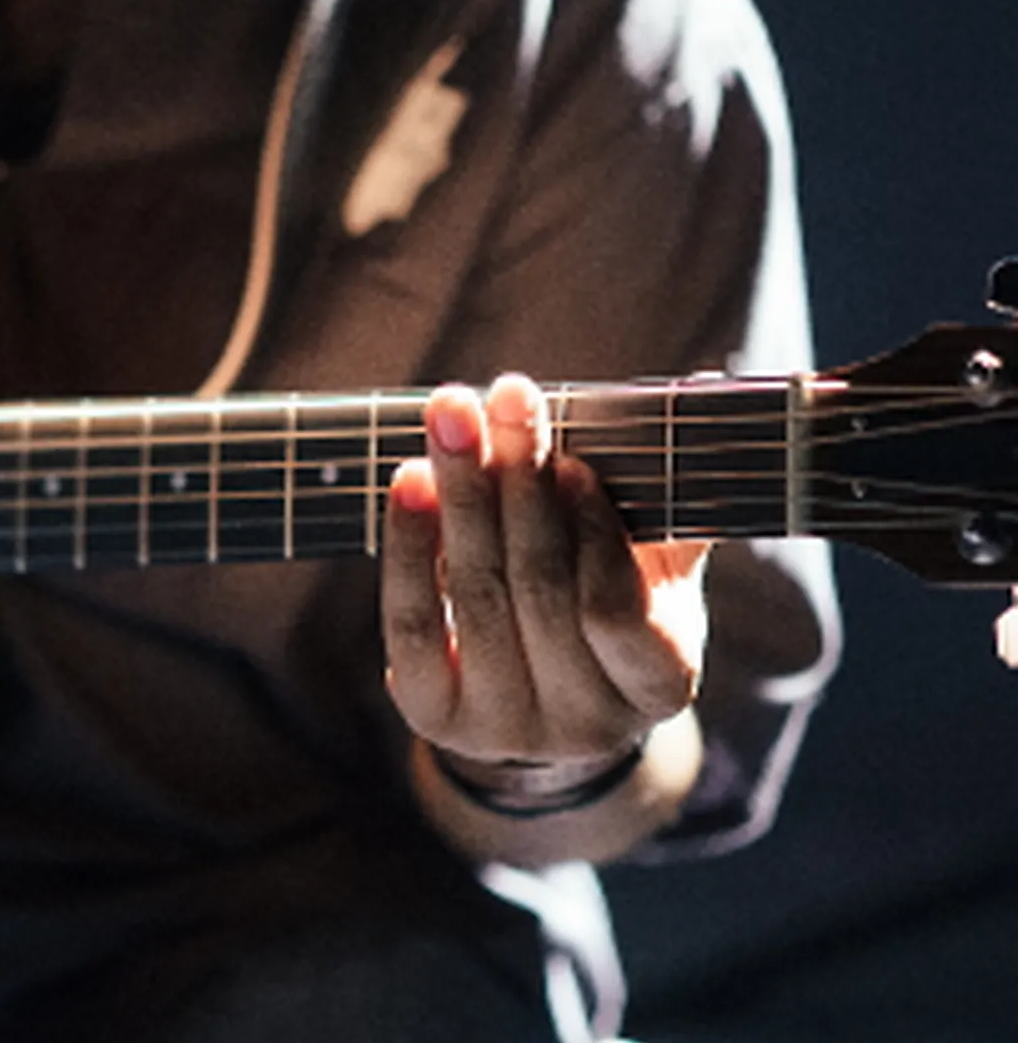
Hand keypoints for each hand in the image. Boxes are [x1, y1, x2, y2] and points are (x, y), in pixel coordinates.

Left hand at [381, 377, 708, 803]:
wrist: (538, 692)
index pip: (620, 611)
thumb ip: (672, 494)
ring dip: (462, 494)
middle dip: (519, 483)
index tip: (572, 461)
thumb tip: (705, 387)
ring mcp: (504, 728)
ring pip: (476, 597)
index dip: (594, 534)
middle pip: (540, 590)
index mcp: (661, 686)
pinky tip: (410, 479)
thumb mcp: (654, 562)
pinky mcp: (433, 714)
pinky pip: (412, 620)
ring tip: (452, 414)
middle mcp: (586, 724)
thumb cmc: (609, 602)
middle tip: (507, 396)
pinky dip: (409, 544)